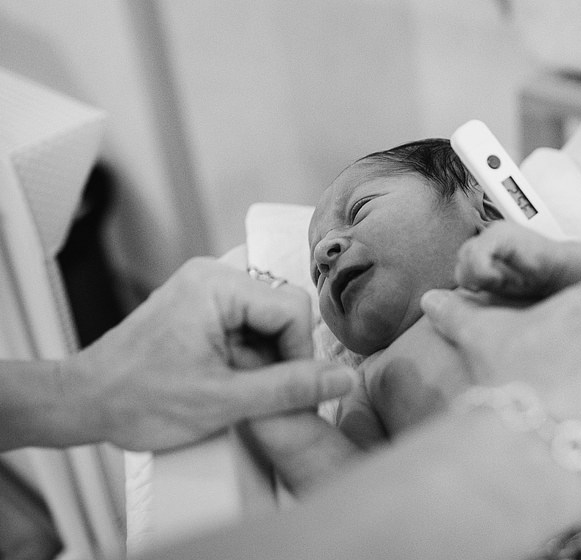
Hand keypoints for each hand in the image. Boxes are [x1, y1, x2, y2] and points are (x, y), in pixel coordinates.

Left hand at [61, 257, 353, 450]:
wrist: (83, 402)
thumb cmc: (138, 399)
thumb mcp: (224, 401)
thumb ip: (290, 388)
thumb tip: (343, 379)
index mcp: (217, 285)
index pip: (293, 308)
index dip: (300, 355)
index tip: (288, 393)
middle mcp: (212, 275)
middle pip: (282, 312)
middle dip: (280, 357)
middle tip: (257, 395)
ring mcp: (204, 288)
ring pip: (267, 320)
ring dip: (264, 359)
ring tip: (236, 389)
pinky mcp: (200, 305)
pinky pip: (247, 324)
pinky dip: (248, 355)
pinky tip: (229, 379)